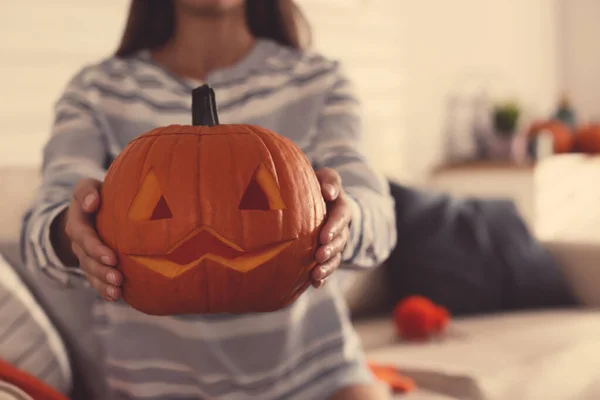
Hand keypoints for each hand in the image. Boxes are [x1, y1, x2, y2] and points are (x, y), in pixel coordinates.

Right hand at [59, 179, 121, 300]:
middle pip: (87, 260)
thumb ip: (86, 191)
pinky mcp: (94, 265)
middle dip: (102, 271)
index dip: (96, 248)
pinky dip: (105, 290)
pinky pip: (96, 280)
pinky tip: (117, 297)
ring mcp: (85, 256)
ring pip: (91, 273)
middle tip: (117, 278)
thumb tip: (92, 202)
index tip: (112, 257)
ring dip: (103, 284)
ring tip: (117, 293)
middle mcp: (79, 242)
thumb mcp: (87, 187)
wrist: (91, 208)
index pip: (83, 237)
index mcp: (77, 223)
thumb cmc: (96, 195)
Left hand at [311, 168, 351, 287]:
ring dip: (327, 267)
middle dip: (331, 250)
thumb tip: (328, 192)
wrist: (322, 202)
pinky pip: (328, 267)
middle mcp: (342, 228)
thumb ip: (329, 181)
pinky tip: (315, 284)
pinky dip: (323, 277)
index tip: (324, 236)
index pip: (341, 217)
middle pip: (340, 240)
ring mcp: (336, 244)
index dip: (334, 227)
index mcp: (341, 208)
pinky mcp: (328, 255)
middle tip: (319, 256)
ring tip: (316, 275)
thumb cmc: (320, 187)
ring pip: (336, 257)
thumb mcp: (326, 178)